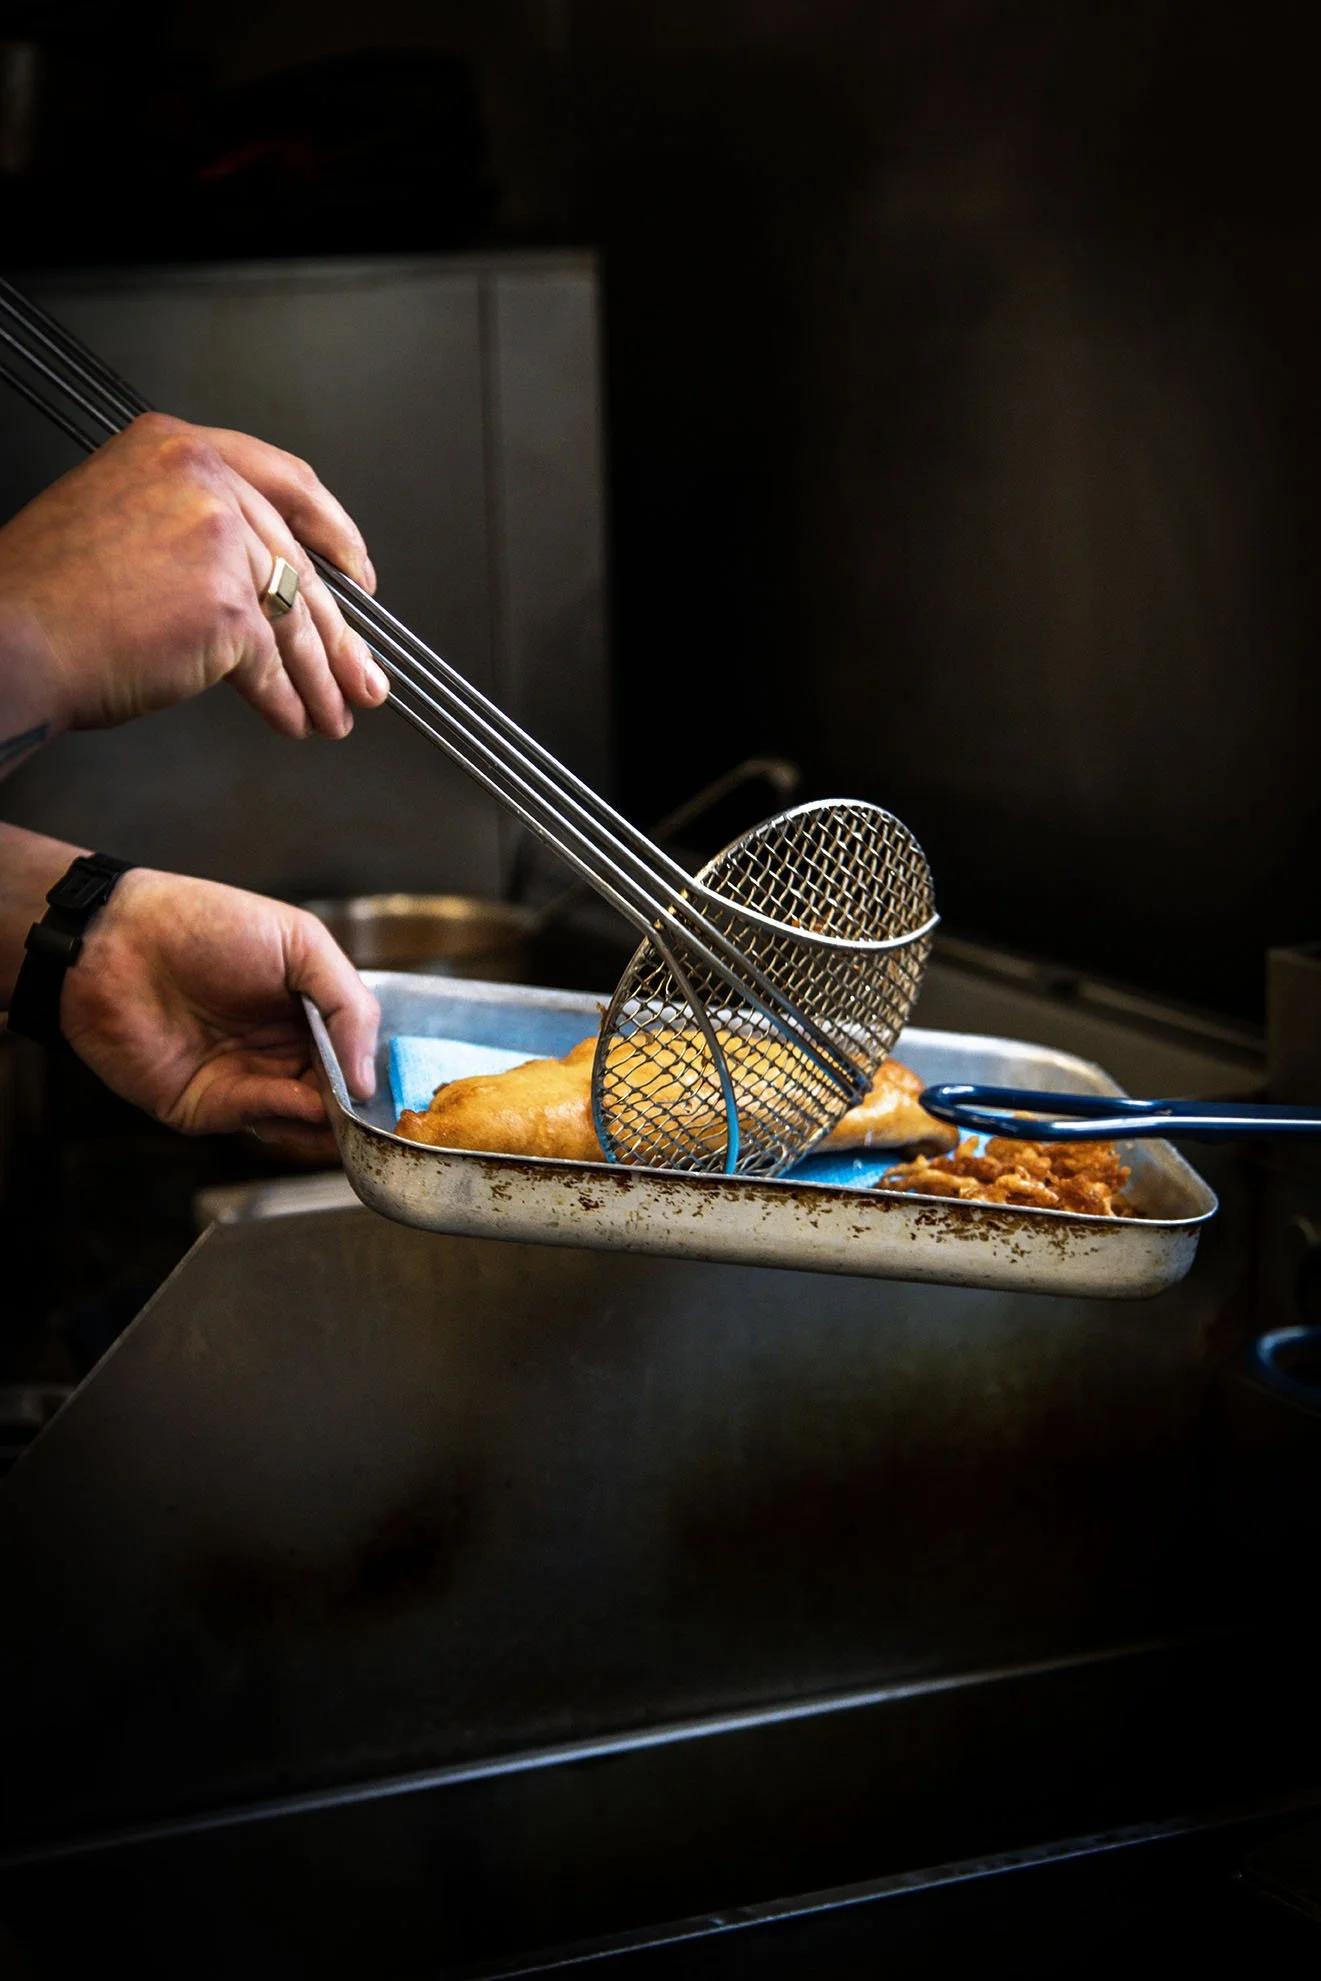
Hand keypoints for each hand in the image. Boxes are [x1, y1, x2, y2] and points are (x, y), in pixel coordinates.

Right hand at [0, 411, 388, 742]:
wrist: (9, 642)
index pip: (283, 480)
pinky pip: (269, 664)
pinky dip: (285, 701)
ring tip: (334, 713)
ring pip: (291, 619)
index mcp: (174, 449)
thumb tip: (269, 586)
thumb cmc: (47, 597)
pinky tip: (292, 721)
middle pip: (293, 563)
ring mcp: (217, 541)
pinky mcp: (224, 607)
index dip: (332, 530)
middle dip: (336, 634)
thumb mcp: (121, 522)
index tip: (356, 570)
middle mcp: (201, 482)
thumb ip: (197, 531)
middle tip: (362, 672)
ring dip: (319, 677)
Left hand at [60, 869, 379, 1154]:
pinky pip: (258, 1118)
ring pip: (302, 1119)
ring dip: (327, 1118)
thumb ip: (348, 1004)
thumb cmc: (203, 923)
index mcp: (303, 1012)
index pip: (352, 1054)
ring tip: (344, 1107)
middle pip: (333, 1095)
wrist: (117, 939)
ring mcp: (242, 1080)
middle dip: (355, 1104)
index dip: (371, 1070)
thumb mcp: (300, 942)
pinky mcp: (206, 1106)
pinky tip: (308, 1100)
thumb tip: (366, 1078)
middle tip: (374, 1108)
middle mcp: (276, 1051)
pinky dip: (287, 1113)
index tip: (394, 1084)